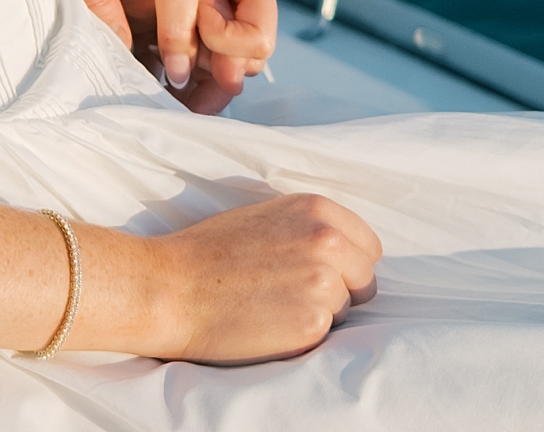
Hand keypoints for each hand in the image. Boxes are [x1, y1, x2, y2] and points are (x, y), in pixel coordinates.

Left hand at [41, 0, 276, 110]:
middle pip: (245, 53)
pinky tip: (160, 61)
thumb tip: (181, 77)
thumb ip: (178, 25)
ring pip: (221, 51)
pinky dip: (184, 53)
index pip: (260, 40)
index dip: (228, 45)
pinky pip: (197, 39)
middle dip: (218, 67)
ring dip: (199, 65)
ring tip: (166, 71)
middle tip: (179, 71)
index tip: (196, 23)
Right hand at [138, 193, 380, 361]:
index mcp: (316, 208)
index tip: (321, 270)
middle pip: (366, 279)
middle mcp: (327, 241)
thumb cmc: (212, 251)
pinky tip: (271, 322)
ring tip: (275, 304)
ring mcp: (323, 283)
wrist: (174, 287)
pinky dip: (305, 334)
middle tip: (294, 291)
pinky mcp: (314, 323)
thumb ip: (309, 227)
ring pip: (347, 309)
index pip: (369, 245)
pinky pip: (327, 335)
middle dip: (341, 289)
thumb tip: (345, 249)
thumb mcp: (266, 217)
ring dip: (321, 312)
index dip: (347, 262)